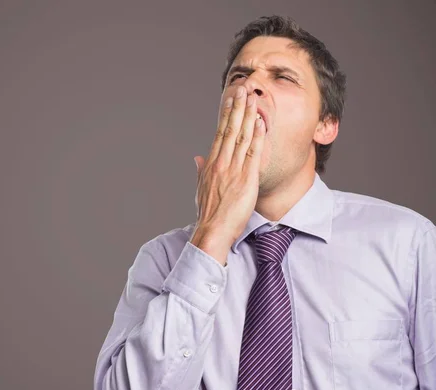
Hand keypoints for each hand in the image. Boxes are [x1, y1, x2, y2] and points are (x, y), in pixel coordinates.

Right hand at [190, 87, 265, 261]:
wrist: (212, 230)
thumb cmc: (207, 214)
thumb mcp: (200, 189)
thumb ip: (200, 171)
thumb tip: (197, 157)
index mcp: (211, 165)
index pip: (219, 134)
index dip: (226, 115)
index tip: (230, 101)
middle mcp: (221, 163)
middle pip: (230, 130)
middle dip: (237, 108)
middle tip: (242, 89)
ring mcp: (233, 170)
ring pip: (241, 137)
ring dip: (248, 115)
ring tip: (252, 98)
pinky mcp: (246, 179)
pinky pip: (253, 153)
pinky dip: (257, 136)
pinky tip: (261, 122)